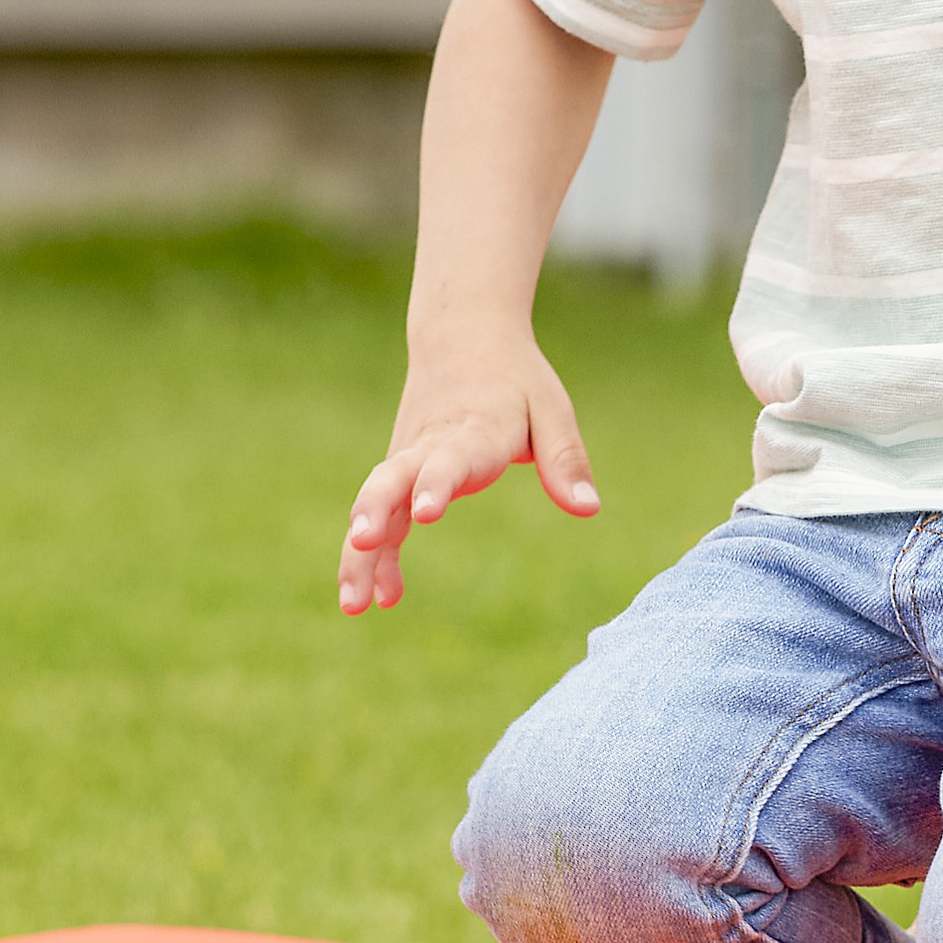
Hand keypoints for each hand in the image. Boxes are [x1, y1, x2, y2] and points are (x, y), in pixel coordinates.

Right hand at [338, 331, 598, 613]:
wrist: (463, 337)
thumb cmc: (516, 380)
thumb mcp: (551, 410)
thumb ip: (566, 461)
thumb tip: (588, 510)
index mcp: (473, 428)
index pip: (451, 458)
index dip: (437, 484)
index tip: (425, 513)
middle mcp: (430, 445)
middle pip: (391, 480)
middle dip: (375, 514)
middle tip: (362, 544)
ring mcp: (407, 458)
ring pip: (374, 504)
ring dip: (361, 553)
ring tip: (353, 605)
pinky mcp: (400, 471)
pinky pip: (382, 517)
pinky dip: (378, 556)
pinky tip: (384, 599)